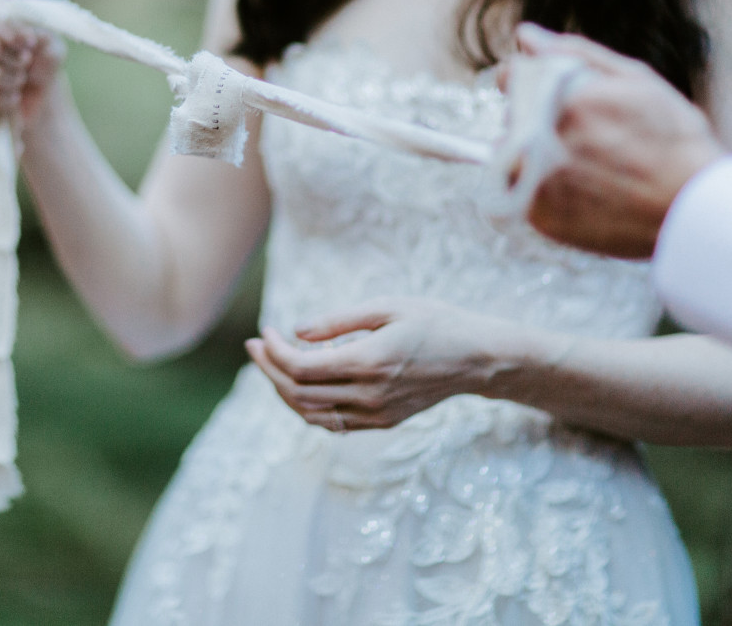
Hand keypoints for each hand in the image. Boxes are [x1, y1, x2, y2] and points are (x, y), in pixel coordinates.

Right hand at [0, 0, 65, 126]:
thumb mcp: (50, 44)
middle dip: (9, 59)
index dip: (8, 29)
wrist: (35, 97)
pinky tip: (7, 101)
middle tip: (25, 66)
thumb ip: (38, 31)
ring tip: (18, 83)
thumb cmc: (41, 61)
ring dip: (4, 81)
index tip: (29, 44)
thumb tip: (21, 22)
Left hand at [244, 297, 563, 430]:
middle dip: (268, 370)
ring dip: (283, 391)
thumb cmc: (433, 322)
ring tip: (270, 365)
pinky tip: (299, 386)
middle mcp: (369, 395)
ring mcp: (375, 414)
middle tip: (255, 346)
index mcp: (368, 362)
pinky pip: (332, 423)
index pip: (300, 368)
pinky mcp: (382, 423)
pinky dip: (307, 407)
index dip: (273, 351)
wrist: (476, 359)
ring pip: (311, 414)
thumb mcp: (387, 307)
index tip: (265, 331)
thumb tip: (295, 331)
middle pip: (298, 393)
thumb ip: (338, 321)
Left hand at [512, 24, 725, 258]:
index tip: (553, 97)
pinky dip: (545, 189)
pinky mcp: (536, 214)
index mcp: (559, 97)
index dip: (531, 84)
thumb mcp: (634, 79)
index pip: (511, 79)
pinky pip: (523, 192)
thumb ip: (573, 52)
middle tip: (590, 140)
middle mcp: (539, 137)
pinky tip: (585, 190)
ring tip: (589, 168)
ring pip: (514, 157)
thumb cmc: (673, 138)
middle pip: (514, 120)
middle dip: (540, 122)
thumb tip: (525, 35)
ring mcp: (533, 178)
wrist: (693, 208)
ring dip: (537, 157)